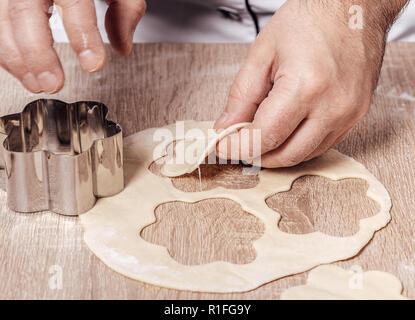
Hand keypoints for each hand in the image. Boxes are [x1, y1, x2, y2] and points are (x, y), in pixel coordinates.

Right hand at [0, 0, 145, 92]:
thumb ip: (124, 10)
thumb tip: (122, 47)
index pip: (74, 2)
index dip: (83, 35)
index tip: (93, 63)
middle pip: (26, 12)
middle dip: (38, 54)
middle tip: (54, 83)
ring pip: (3, 20)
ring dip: (17, 59)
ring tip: (38, 84)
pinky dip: (7, 51)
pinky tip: (23, 70)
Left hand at [214, 0, 406, 167]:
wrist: (354, 7)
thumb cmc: (310, 20)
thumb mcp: (262, 54)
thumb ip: (241, 96)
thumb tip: (227, 127)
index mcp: (305, 87)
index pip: (264, 137)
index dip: (238, 147)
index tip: (224, 146)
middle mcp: (332, 107)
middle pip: (286, 155)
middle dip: (256, 155)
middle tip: (238, 144)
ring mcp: (348, 114)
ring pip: (304, 155)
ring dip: (277, 153)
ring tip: (260, 136)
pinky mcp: (356, 116)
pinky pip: (322, 145)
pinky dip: (298, 145)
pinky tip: (285, 131)